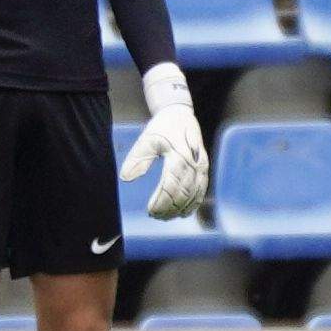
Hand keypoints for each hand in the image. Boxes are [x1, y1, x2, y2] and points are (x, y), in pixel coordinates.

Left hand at [121, 63, 208, 219]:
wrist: (180, 114)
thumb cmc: (162, 127)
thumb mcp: (147, 139)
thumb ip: (137, 159)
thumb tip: (126, 178)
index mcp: (179, 156)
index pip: (170, 186)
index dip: (162, 201)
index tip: (151, 211)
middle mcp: (193, 163)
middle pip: (183, 193)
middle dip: (170, 208)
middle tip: (156, 217)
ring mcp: (201, 166)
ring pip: (194, 194)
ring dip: (180, 208)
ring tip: (166, 217)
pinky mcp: (204, 168)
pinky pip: (202, 190)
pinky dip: (194, 203)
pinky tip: (184, 212)